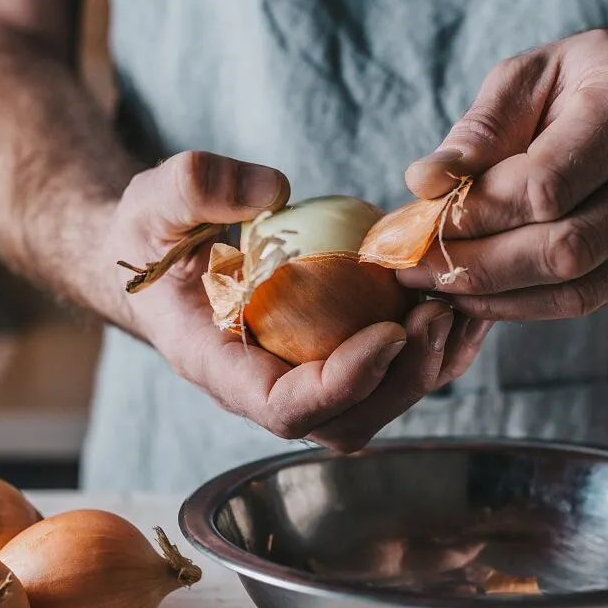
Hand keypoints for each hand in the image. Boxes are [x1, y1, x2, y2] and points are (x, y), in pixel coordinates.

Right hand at [111, 151, 491, 452]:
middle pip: (345, 421)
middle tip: (438, 311)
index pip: (285, 408)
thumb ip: (196, 186)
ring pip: (375, 406)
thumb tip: (275, 190)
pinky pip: (388, 373)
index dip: (343, 383)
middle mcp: (263, 387)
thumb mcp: (154, 199)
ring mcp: (298, 378)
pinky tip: (457, 300)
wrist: (154, 256)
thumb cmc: (149, 233)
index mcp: (217, 366)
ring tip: (458, 303)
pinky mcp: (327, 357)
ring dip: (427, 367)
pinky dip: (430, 348)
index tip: (389, 330)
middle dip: (401, 379)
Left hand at [400, 29, 607, 319]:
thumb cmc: (579, 80)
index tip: (420, 225)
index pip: (548, 185)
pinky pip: (590, 298)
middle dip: (481, 265)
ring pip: (580, 286)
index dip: (478, 214)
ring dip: (498, 295)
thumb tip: (424, 183)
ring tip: (440, 285)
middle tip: (416, 269)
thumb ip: (477, 131)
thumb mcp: (527, 78)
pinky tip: (481, 295)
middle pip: (568, 247)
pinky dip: (526, 304)